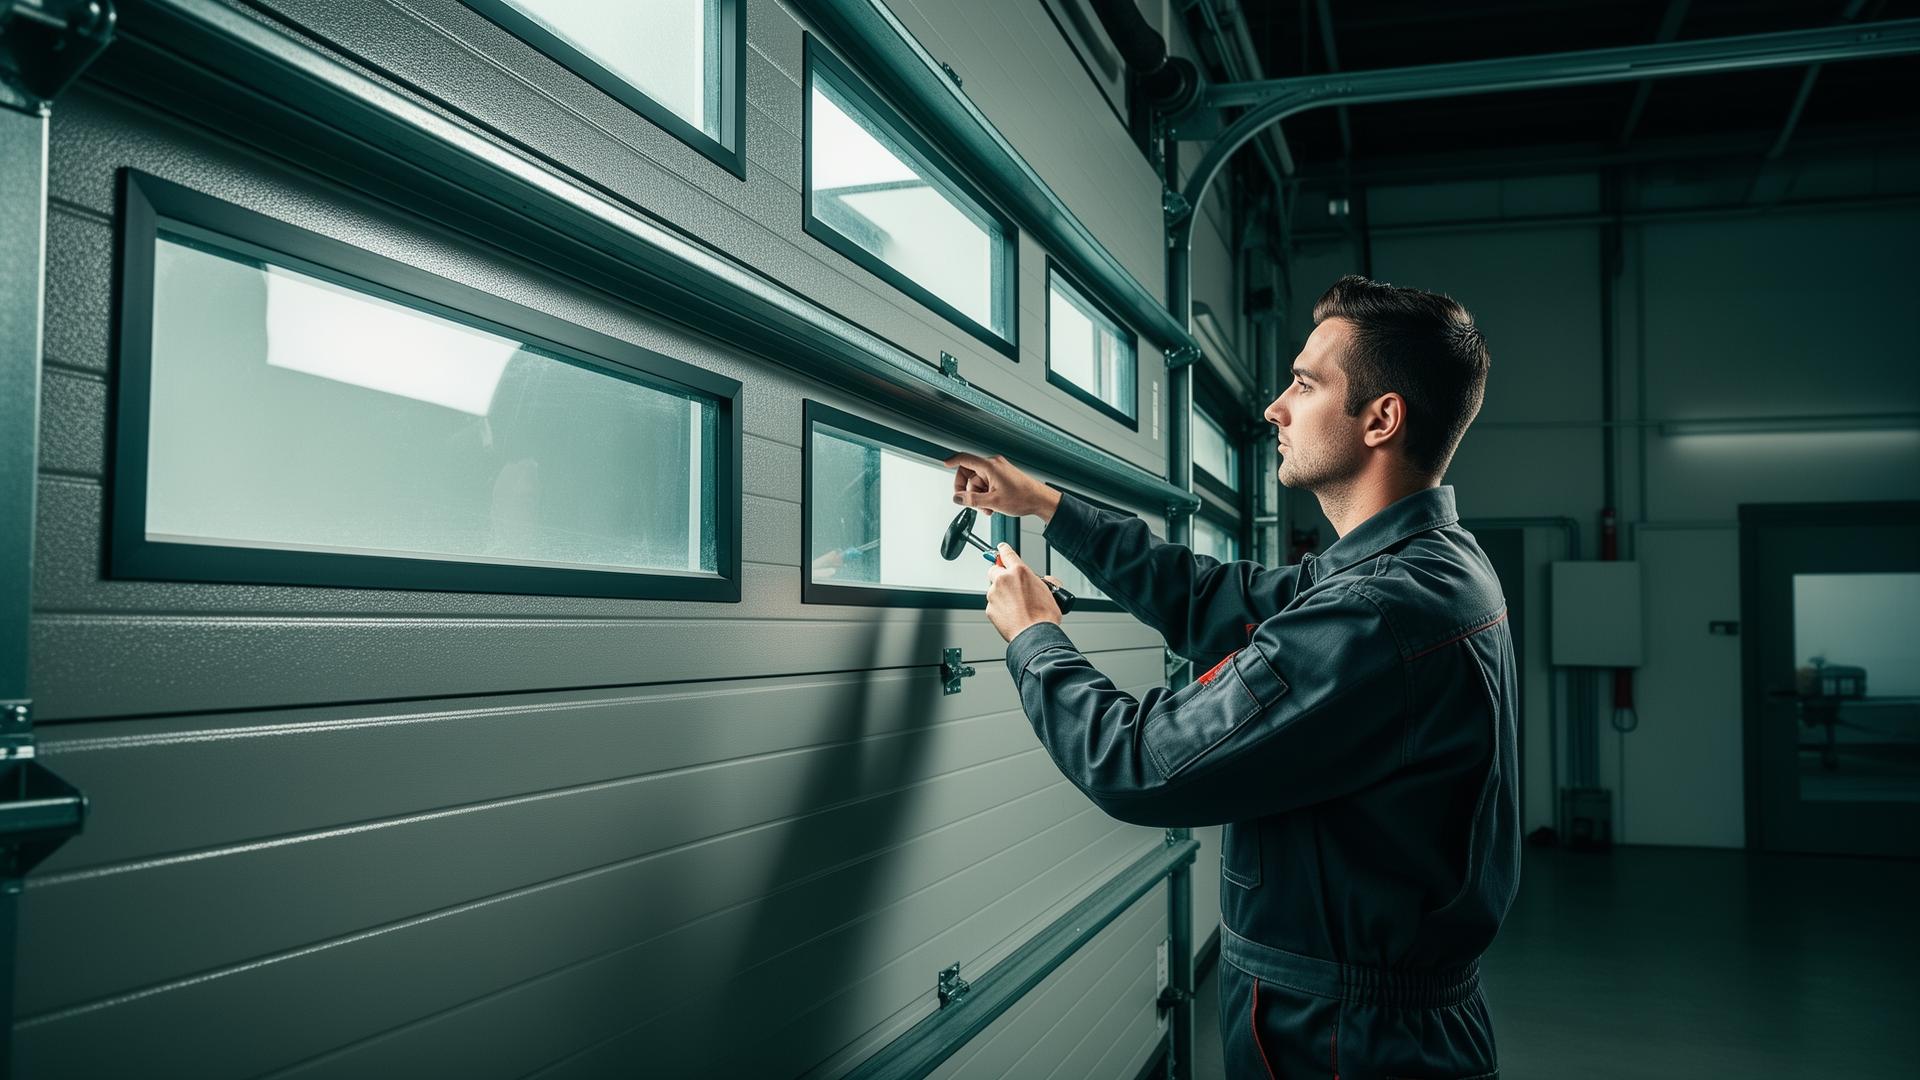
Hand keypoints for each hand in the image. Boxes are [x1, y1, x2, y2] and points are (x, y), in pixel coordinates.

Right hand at [944, 452, 1062, 523]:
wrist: (1040, 500)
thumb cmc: (1022, 497)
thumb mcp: (993, 502)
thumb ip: (972, 500)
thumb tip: (957, 498)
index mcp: (990, 466)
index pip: (965, 459)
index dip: (953, 461)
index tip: (944, 463)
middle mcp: (993, 465)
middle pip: (969, 474)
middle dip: (968, 491)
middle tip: (969, 503)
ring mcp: (998, 470)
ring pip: (978, 482)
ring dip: (979, 497)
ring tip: (988, 508)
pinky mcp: (1002, 476)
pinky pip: (987, 484)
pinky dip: (986, 495)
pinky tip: (992, 506)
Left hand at [985, 543, 1063, 641]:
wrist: (1035, 635)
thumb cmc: (1043, 616)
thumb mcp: (1050, 592)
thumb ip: (1043, 582)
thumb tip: (1045, 581)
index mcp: (1019, 571)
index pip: (1007, 554)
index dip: (1003, 550)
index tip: (1001, 548)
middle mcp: (1004, 580)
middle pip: (994, 570)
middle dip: (1000, 575)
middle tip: (1010, 584)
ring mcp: (994, 594)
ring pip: (993, 588)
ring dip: (1001, 593)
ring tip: (1016, 605)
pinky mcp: (990, 608)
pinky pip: (993, 604)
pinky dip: (1000, 607)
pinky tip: (1011, 613)